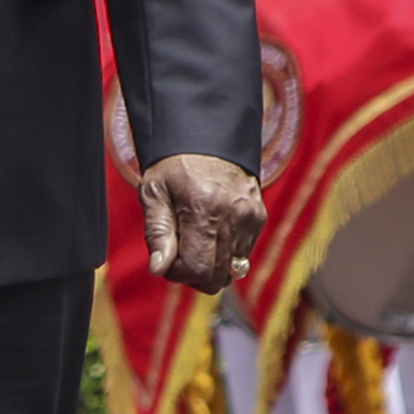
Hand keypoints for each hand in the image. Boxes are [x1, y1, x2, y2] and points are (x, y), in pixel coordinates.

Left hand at [137, 151, 261, 295]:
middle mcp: (232, 216)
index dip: (177, 273)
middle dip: (193, 274)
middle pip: (216, 277)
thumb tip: (158, 269)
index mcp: (203, 209)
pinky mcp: (259, 218)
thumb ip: (157, 233)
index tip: (166, 259)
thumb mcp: (154, 192)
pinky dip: (225, 253)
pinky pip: (242, 256)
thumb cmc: (174, 165)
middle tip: (178, 254)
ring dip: (210, 265)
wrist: (208, 136)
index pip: (196, 269)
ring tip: (194, 240)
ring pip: (231, 271)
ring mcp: (250, 218)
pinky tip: (211, 231)